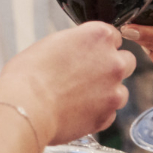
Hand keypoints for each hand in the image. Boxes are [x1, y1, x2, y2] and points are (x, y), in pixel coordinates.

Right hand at [0, 22, 134, 146]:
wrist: (26, 106)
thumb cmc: (28, 74)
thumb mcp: (51, 44)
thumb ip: (75, 45)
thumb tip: (78, 52)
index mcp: (98, 37)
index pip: (113, 36)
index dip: (100, 47)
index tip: (90, 54)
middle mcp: (113, 62)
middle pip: (126, 61)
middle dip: (112, 68)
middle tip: (89, 76)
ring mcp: (113, 90)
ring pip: (121, 90)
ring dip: (107, 93)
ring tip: (79, 98)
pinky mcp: (107, 116)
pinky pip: (109, 114)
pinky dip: (97, 114)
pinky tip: (76, 112)